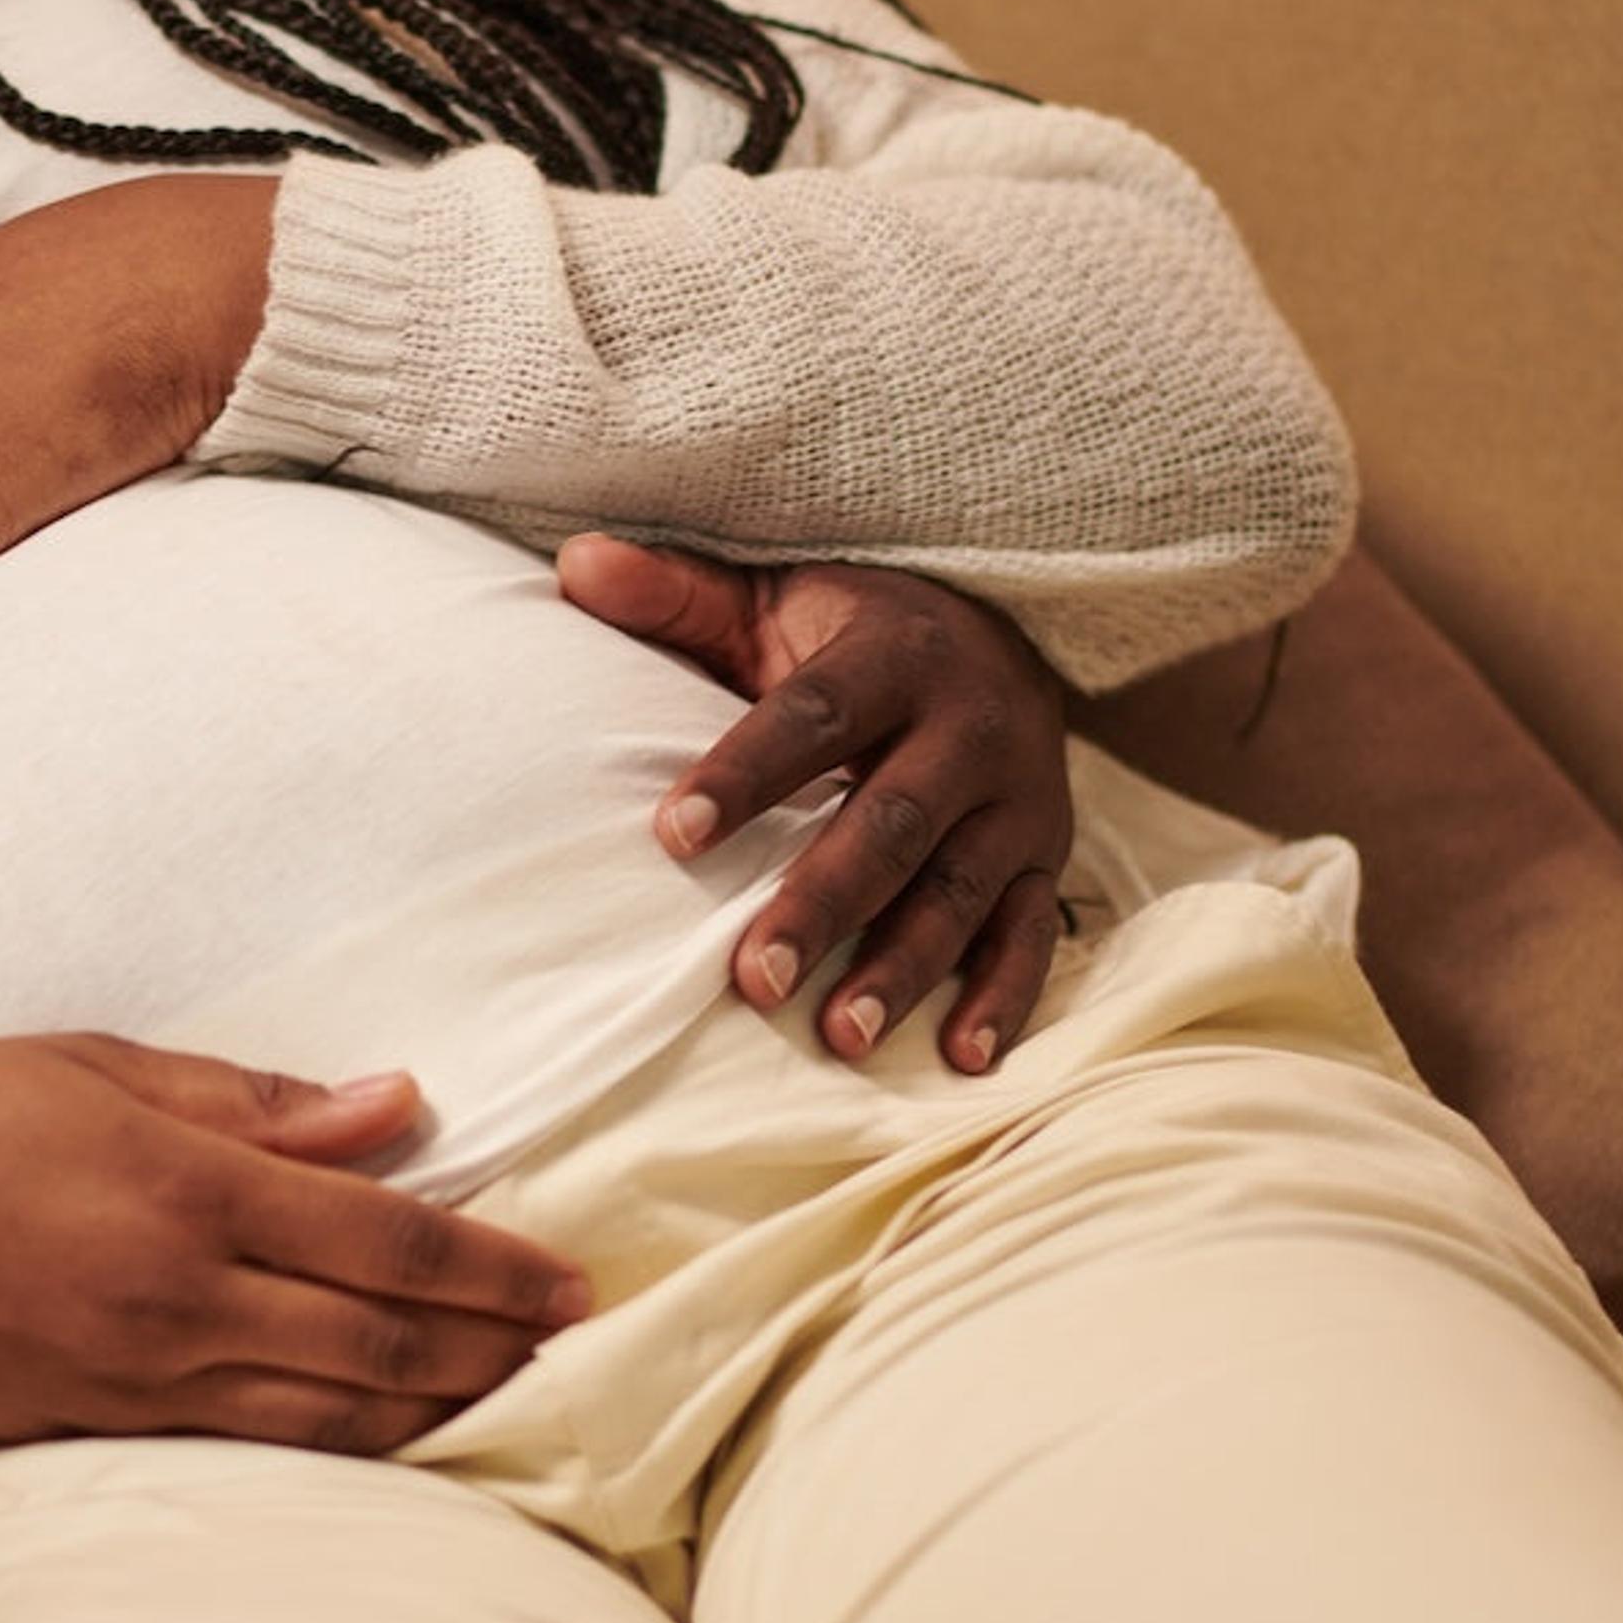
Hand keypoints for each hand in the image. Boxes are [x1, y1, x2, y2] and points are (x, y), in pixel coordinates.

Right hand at [0, 1040, 590, 1452]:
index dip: (494, 1267)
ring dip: (434, 1410)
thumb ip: (255, 1101)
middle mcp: (180, 1295)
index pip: (389, 1239)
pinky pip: (247, 1445)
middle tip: (573, 1346)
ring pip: (329, 1414)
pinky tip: (386, 1436)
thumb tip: (395, 1106)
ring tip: (510, 1396)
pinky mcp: (93, 1426)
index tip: (572, 1280)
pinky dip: (337, 1445)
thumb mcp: (97, 1065)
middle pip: (381, 1341)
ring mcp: (138, 1376)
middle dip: (491, 1348)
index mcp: (188, 1187)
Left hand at [558, 535, 1071, 1073]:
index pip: (813, 716)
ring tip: (840, 1037)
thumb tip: (575, 564)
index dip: (745, 774)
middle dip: (823, 902)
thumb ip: (677, 594)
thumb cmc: (854, 632)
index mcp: (893, 655)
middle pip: (890, 822)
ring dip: (903, 967)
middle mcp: (970, 725)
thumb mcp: (773, 600)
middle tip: (752, 980)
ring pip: (958, 890)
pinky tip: (961, 1058)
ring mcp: (1018, 798)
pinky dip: (1003, 997)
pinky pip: (1032, 933)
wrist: (1006, 632)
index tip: (672, 835)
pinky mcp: (1048, 855)